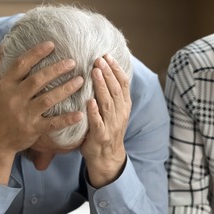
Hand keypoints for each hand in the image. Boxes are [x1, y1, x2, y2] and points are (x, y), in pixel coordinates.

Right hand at [0, 41, 84, 183]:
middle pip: (38, 79)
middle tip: (72, 62)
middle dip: (56, 69)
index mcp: (6, 85)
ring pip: (48, 99)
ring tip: (80, 80)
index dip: (36, 53)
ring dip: (65, 89)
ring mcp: (25, 114)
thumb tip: (3, 46)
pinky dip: (66, 119)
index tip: (51, 44)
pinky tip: (80, 114)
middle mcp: (15, 97)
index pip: (21, 64)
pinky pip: (52, 123)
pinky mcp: (33, 129)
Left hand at [80, 54, 131, 187]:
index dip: (116, 69)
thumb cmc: (106, 129)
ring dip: (102, 87)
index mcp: (124, 106)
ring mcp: (111, 125)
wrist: (107, 157)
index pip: (123, 84)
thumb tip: (104, 69)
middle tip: (99, 59)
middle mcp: (120, 114)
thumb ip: (111, 93)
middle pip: (116, 90)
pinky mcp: (101, 136)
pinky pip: (98, 123)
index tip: (107, 56)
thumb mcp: (114, 110)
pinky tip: (89, 101)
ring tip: (95, 72)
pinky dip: (94, 111)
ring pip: (108, 103)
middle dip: (108, 73)